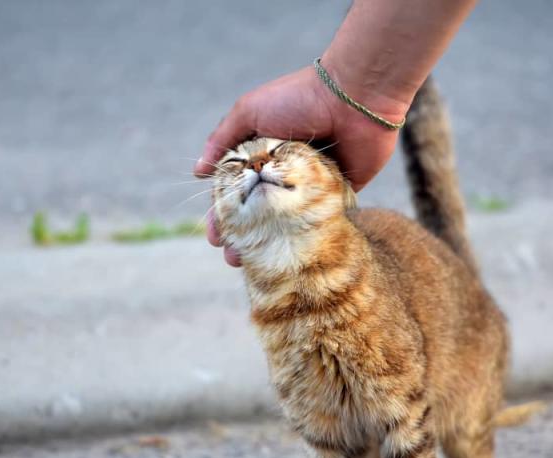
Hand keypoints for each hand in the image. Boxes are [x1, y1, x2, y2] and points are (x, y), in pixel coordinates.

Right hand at [196, 64, 408, 266]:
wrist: (354, 97)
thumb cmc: (300, 98)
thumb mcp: (250, 111)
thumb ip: (222, 140)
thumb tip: (198, 172)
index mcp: (264, 155)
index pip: (238, 193)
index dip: (224, 216)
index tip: (215, 237)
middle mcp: (285, 174)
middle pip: (261, 214)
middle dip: (246, 239)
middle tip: (235, 259)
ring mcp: (311, 188)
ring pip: (287, 226)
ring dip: (272, 246)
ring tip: (260, 265)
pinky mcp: (338, 196)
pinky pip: (320, 224)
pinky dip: (306, 240)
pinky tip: (295, 257)